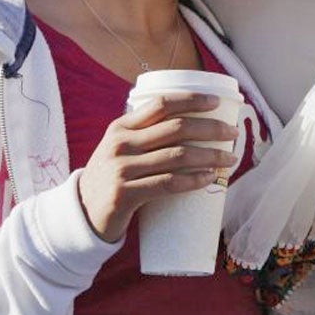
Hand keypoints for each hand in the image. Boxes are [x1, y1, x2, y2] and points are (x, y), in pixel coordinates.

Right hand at [77, 92, 239, 241]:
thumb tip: (192, 125)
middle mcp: (121, 143)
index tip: (216, 103)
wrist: (81, 214)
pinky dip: (193, 180)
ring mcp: (121, 168)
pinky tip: (209, 178)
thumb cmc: (110, 178)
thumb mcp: (120, 148)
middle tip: (233, 134)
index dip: (192, 100)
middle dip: (211, 129)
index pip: (161, 104)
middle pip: (176, 128)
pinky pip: (168, 184)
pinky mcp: (125, 194)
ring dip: (210, 156)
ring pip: (177, 156)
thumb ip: (145, 135)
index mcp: (121, 127)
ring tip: (230, 159)